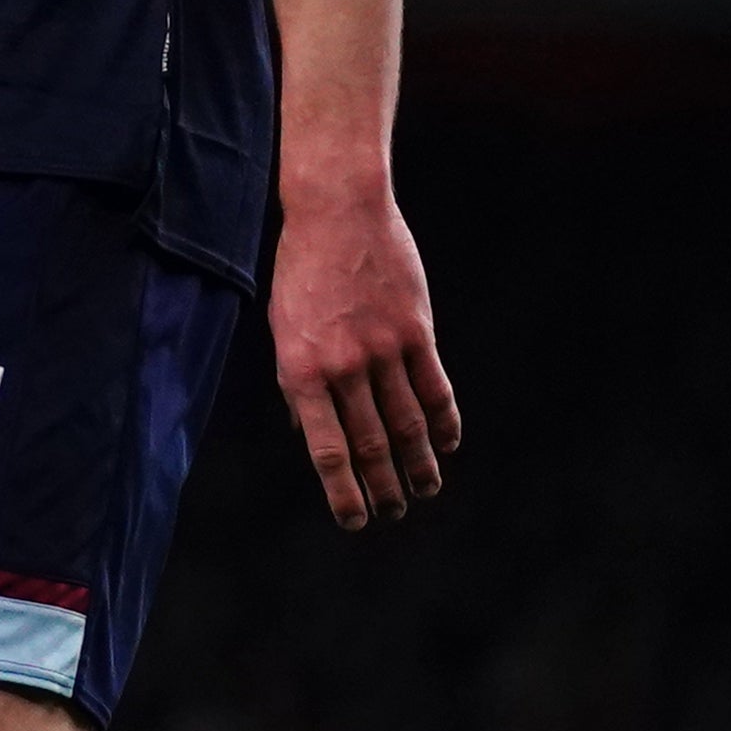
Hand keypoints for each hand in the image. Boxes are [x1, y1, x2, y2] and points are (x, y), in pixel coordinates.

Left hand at [268, 183, 459, 529]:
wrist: (336, 211)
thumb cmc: (302, 272)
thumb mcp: (282, 328)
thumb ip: (297, 384)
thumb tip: (308, 436)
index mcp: (300, 369)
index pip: (326, 449)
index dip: (343, 491)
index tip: (355, 520)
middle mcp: (343, 366)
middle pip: (370, 442)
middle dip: (383, 486)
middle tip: (394, 514)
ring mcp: (383, 349)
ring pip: (407, 422)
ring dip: (418, 463)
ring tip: (425, 490)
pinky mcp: (416, 330)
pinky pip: (434, 388)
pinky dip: (444, 421)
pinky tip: (447, 444)